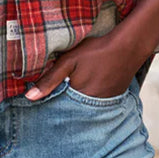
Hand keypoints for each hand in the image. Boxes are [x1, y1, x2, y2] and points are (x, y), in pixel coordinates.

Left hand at [24, 31, 145, 100]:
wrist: (128, 46)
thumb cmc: (96, 51)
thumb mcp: (69, 61)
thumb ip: (50, 80)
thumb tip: (30, 98)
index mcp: (79, 99)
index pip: (61, 111)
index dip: (52, 106)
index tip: (43, 106)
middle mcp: (93, 106)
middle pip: (74, 110)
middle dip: (65, 106)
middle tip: (57, 98)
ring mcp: (106, 103)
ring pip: (86, 107)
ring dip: (79, 102)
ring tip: (75, 90)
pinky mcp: (115, 97)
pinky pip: (99, 102)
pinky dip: (91, 96)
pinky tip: (90, 85)